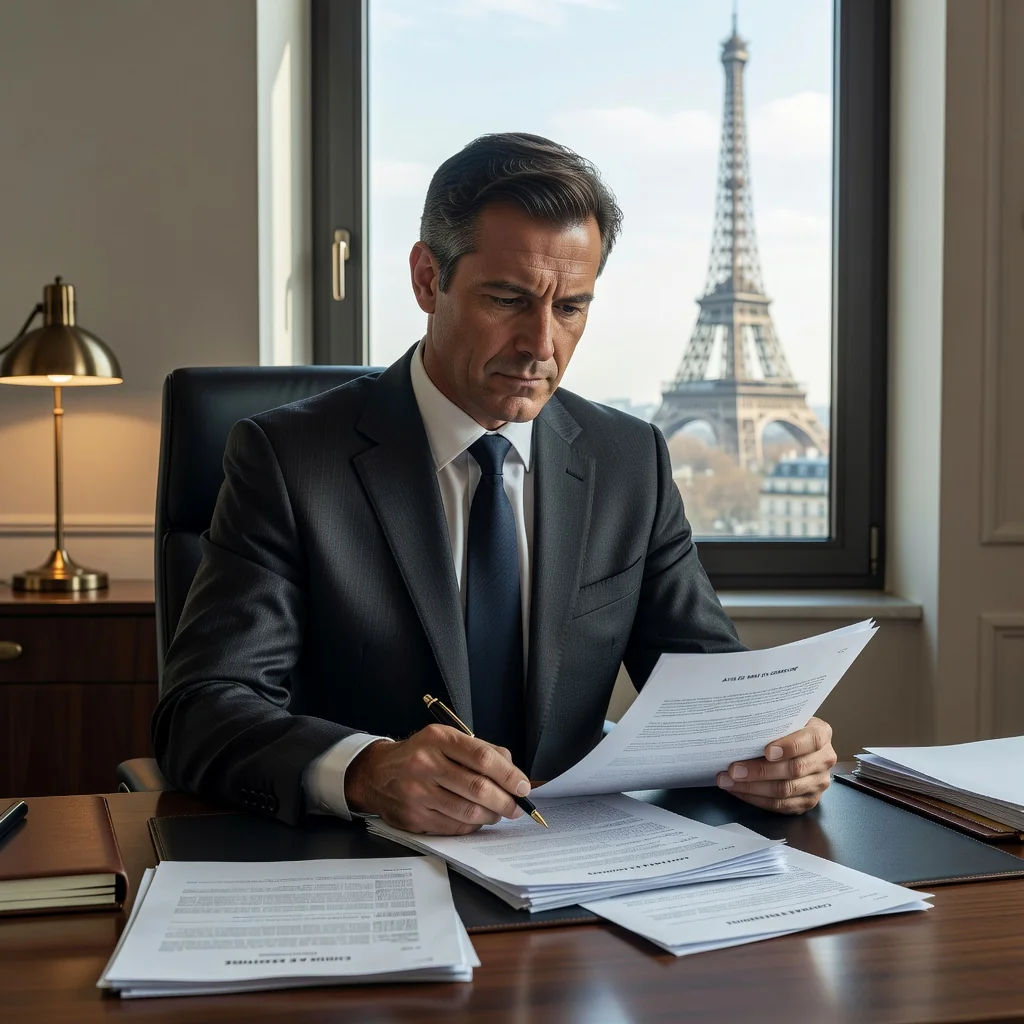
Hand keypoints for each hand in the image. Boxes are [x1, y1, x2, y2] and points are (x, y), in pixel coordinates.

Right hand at [344, 724, 530, 834]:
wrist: (376, 773)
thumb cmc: (420, 754)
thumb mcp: (446, 739)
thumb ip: (481, 750)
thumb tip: (513, 772)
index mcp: (438, 739)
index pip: (482, 757)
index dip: (508, 774)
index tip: (522, 786)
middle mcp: (425, 764)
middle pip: (478, 788)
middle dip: (505, 801)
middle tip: (517, 806)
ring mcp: (417, 793)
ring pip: (468, 812)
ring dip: (491, 815)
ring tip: (498, 812)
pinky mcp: (413, 817)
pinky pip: (454, 827)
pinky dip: (472, 826)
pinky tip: (476, 819)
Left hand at [716, 717, 836, 813]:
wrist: (798, 747)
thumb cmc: (785, 729)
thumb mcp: (785, 719)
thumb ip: (773, 723)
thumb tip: (739, 729)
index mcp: (821, 733)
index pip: (810, 740)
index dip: (789, 747)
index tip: (767, 751)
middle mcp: (825, 759)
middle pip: (794, 769)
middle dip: (760, 771)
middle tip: (733, 770)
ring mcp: (818, 783)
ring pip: (785, 791)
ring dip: (753, 788)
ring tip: (728, 781)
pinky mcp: (809, 801)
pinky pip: (781, 805)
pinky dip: (756, 799)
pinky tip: (738, 791)